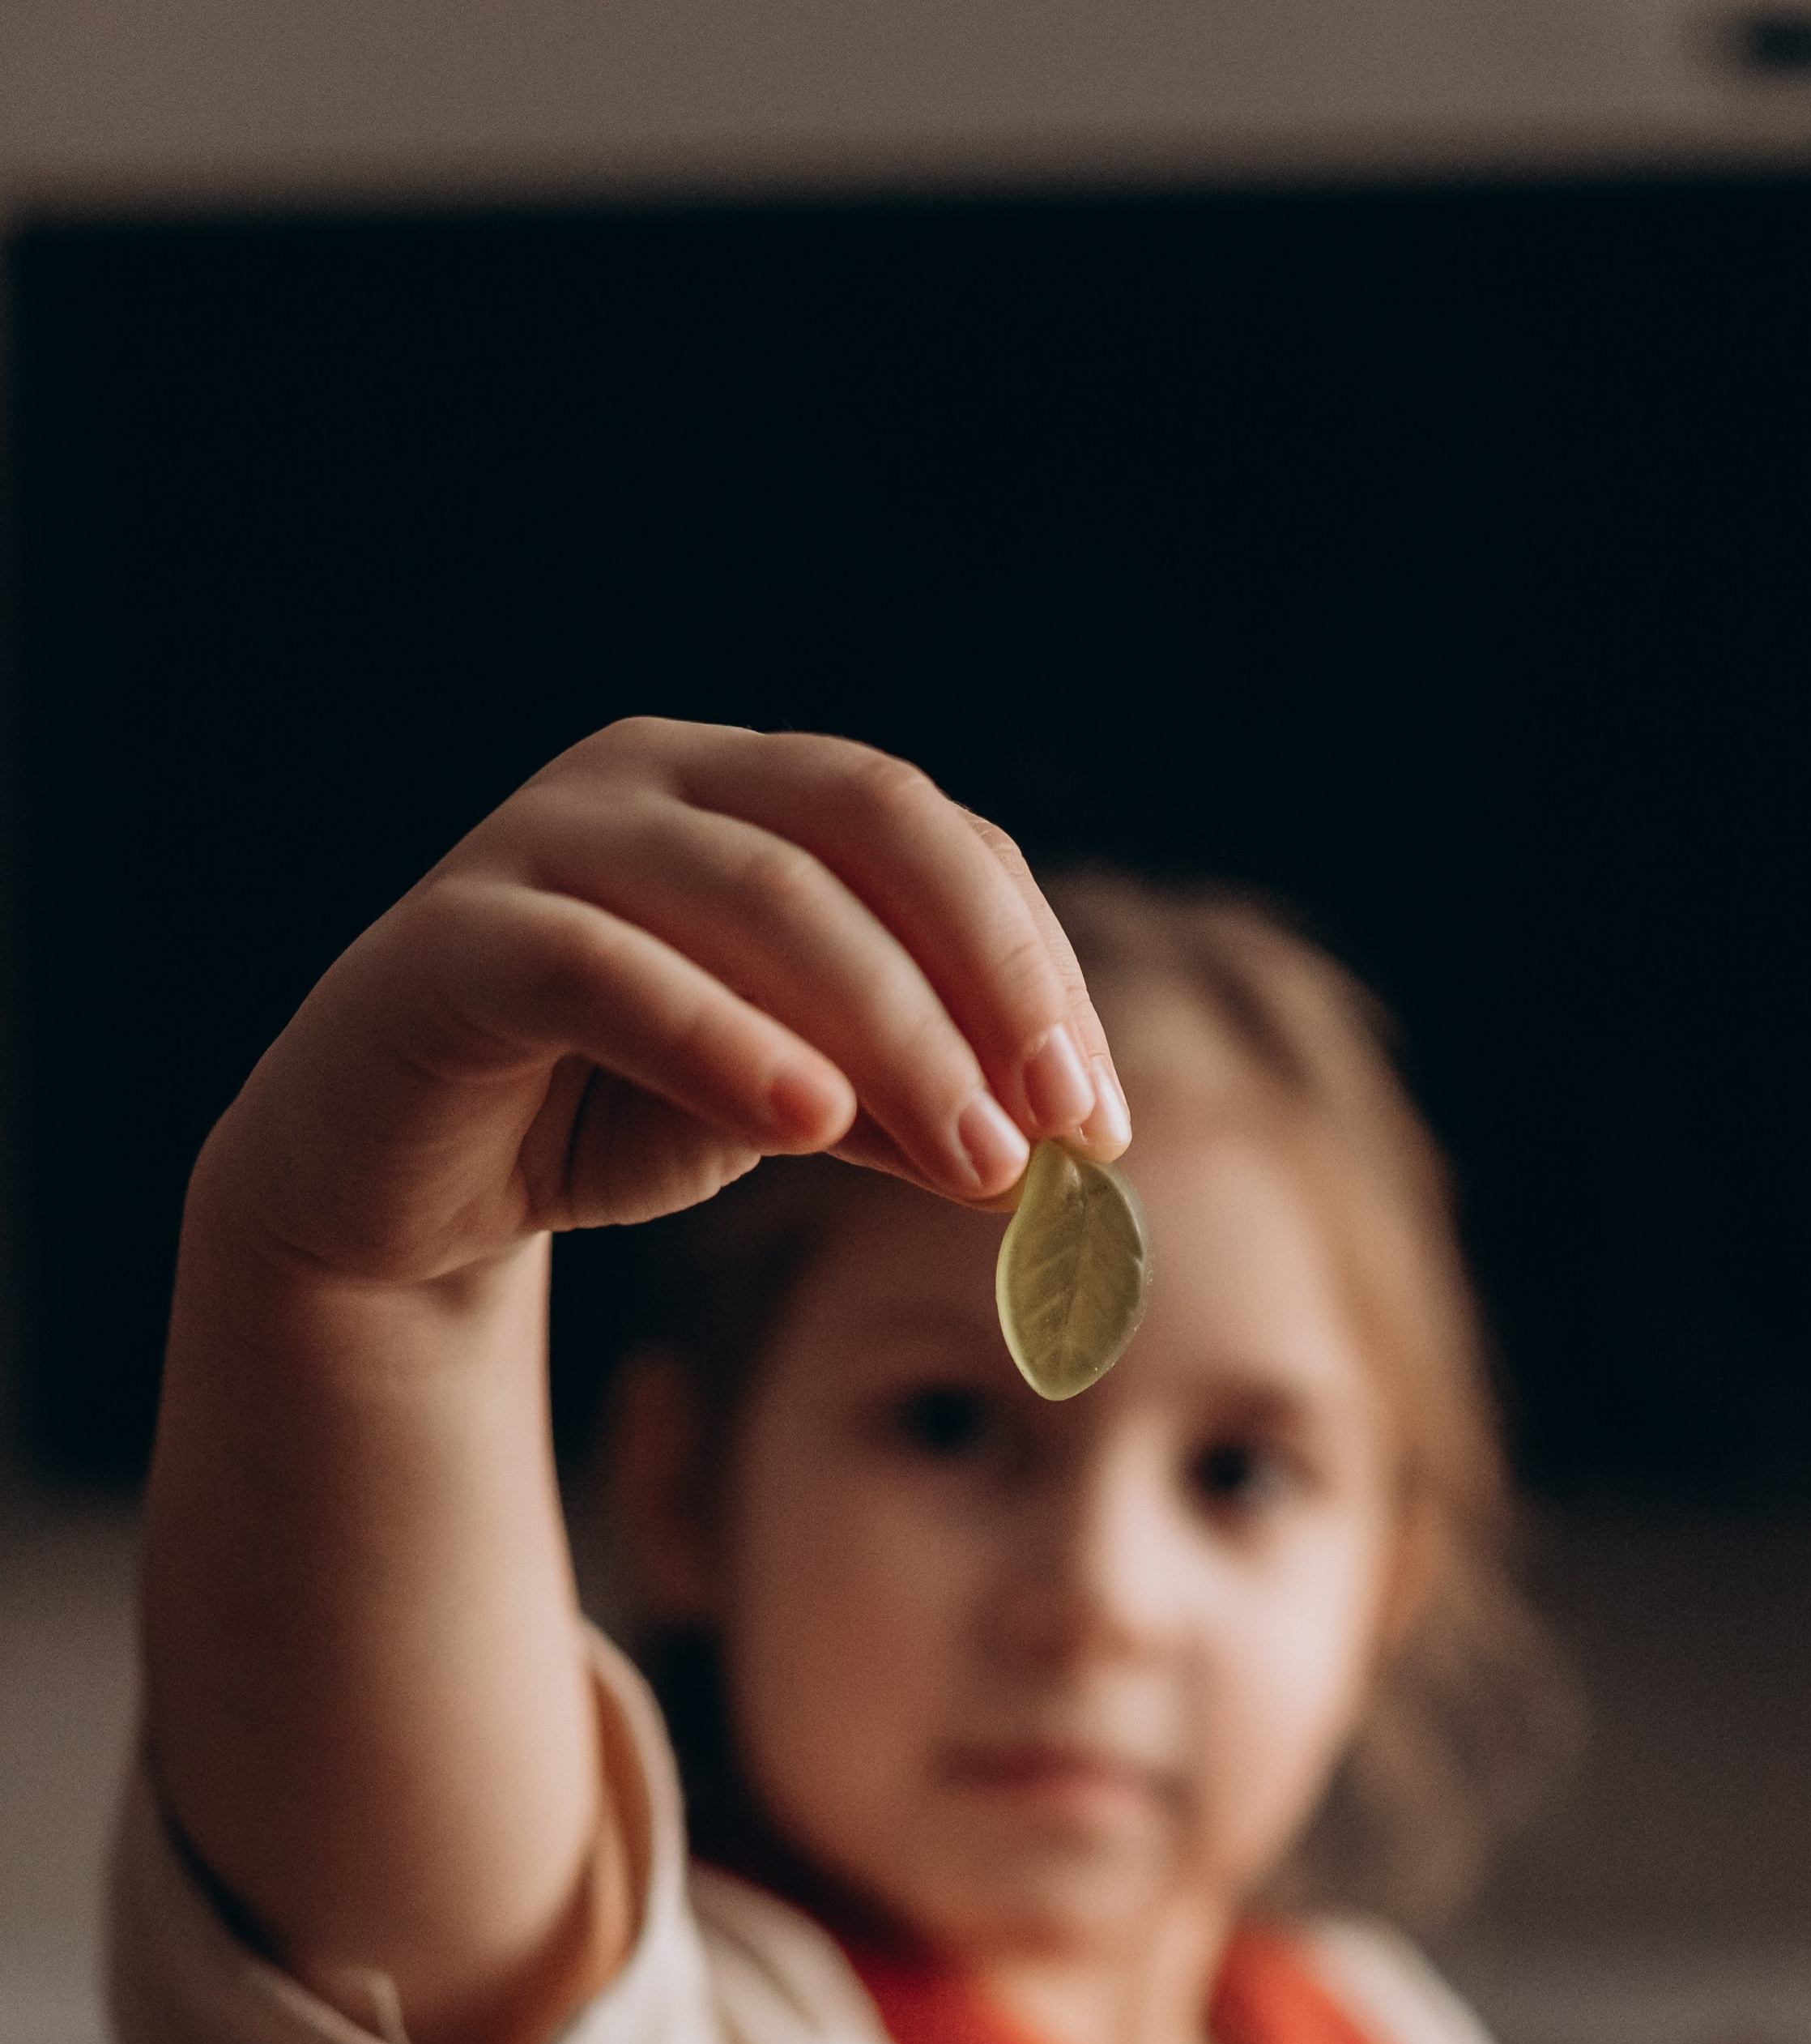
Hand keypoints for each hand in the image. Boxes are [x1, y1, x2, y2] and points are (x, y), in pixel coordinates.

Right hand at [214, 718, 1128, 1291]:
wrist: (397, 1188)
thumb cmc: (609, 1113)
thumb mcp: (793, 1109)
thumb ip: (910, 1108)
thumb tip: (1062, 1154)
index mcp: (752, 790)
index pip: (935, 840)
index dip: (1034, 967)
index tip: (1102, 1116)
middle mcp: (654, 776)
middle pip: (867, 826)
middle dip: (989, 977)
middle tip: (1065, 1127)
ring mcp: (543, 838)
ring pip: (755, 896)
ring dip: (890, 1030)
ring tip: (977, 1162)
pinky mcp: (453, 939)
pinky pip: (603, 970)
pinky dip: (719, 1039)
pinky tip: (810, 1119)